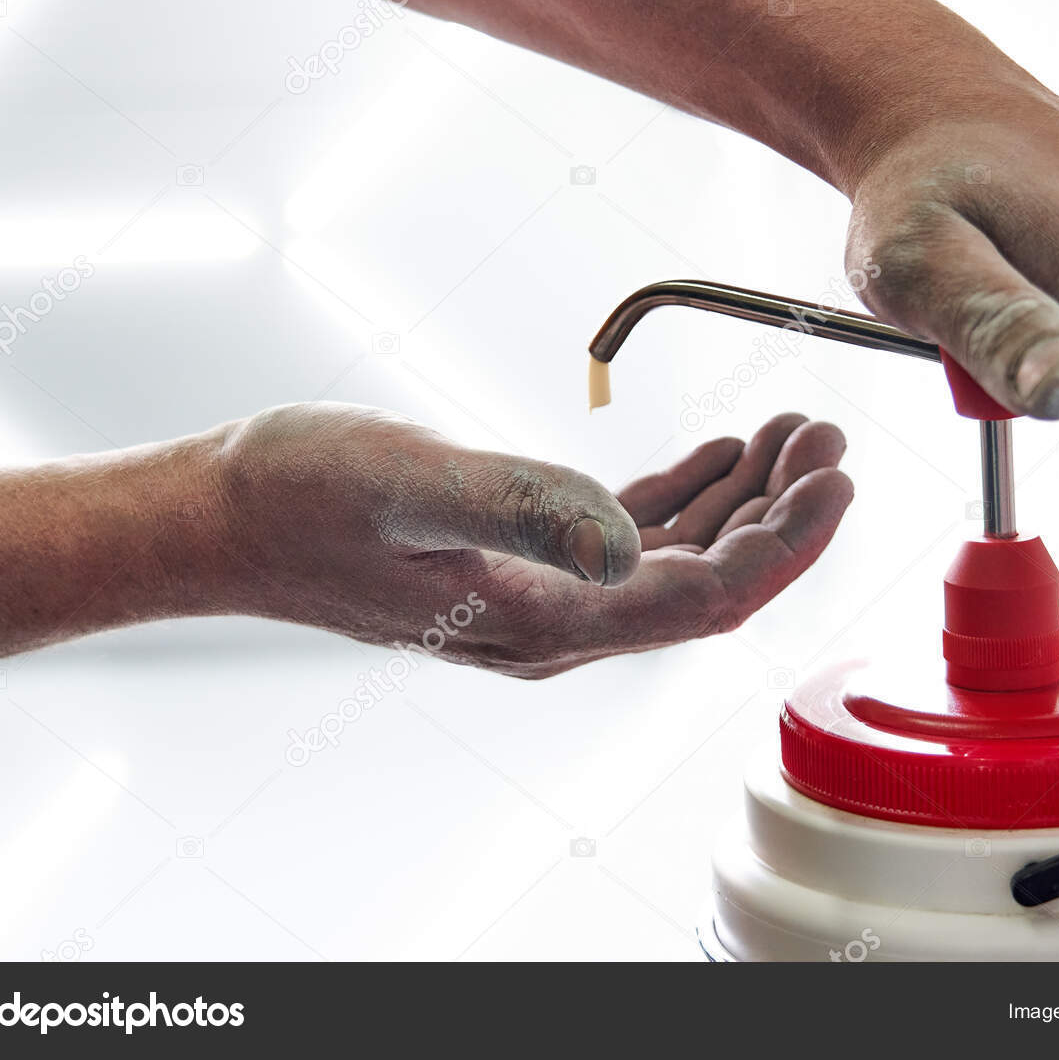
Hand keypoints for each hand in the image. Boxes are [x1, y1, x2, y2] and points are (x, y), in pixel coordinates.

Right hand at [212, 404, 852, 676]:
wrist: (223, 520)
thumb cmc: (302, 497)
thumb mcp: (412, 483)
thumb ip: (521, 508)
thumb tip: (627, 546)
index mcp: (546, 619)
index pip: (702, 598)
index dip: (783, 546)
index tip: (835, 478)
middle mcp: (557, 623)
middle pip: (705, 584)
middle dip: (781, 519)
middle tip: (828, 442)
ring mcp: (541, 597)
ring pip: (676, 560)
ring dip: (743, 503)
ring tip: (793, 435)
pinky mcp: (521, 563)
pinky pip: (629, 541)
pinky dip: (684, 497)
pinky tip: (718, 457)